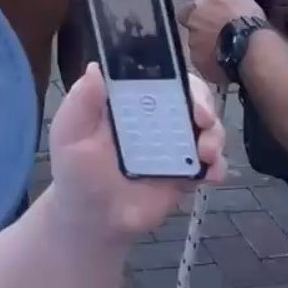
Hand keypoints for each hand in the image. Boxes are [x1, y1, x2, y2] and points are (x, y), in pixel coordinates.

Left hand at [46, 62, 226, 242]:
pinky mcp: (186, 171)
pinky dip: (218, 165)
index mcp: (130, 97)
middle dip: (203, 103)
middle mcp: (157, 113)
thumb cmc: (77, 168)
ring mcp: (174, 142)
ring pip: (207, 126)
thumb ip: (81, 102)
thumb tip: (95, 67)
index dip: (174, 72)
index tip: (181, 85)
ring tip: (205, 154)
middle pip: (191, 95)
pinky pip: (212, 163)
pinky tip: (212, 175)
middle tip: (202, 120)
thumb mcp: (70, 133)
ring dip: (214, 135)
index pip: (157, 72)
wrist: (94, 219)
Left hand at [179, 0, 265, 84]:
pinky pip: (207, 67)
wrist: (251, 49)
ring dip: (208, 48)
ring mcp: (196, 52)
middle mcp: (190, 31)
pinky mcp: (205, 70)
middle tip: (221, 33)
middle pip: (192, 31)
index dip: (197, 13)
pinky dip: (214, 64)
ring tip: (227, 49)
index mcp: (195, 11)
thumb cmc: (242, 16)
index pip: (186, 10)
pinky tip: (228, 63)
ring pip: (199, 49)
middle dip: (202, 31)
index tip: (210, 15)